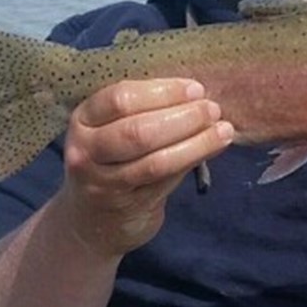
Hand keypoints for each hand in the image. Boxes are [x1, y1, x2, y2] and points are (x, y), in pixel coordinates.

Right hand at [60, 78, 234, 257]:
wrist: (92, 217)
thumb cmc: (111, 160)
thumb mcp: (112, 128)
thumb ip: (145, 110)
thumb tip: (195, 94)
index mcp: (83, 120)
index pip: (120, 99)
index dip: (162, 92)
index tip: (195, 88)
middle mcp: (86, 152)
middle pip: (138, 131)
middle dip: (183, 117)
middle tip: (212, 109)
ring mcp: (104, 183)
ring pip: (155, 161)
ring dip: (196, 143)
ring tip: (223, 130)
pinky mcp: (126, 205)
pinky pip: (165, 181)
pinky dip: (192, 161)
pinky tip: (213, 149)